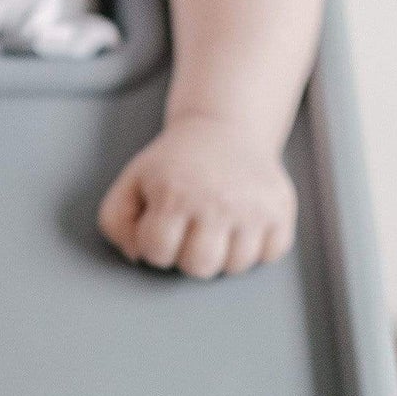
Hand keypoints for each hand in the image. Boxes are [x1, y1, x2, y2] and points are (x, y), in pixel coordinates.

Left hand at [96, 113, 296, 278]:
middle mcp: (217, 202)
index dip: (154, 246)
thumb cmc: (174, 163)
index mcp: (174, 194)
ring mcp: (253, 208)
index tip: (160, 226)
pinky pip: (270, 255)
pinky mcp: (281, 210)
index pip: (158, 253)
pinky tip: (241, 227)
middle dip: (187, 257)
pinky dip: (256, 249)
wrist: (223, 128)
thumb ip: (115, 222)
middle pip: (200, 267)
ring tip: (215, 228)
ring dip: (222, 256)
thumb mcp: (131, 182)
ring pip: (236, 267)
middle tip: (188, 231)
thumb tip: (137, 256)